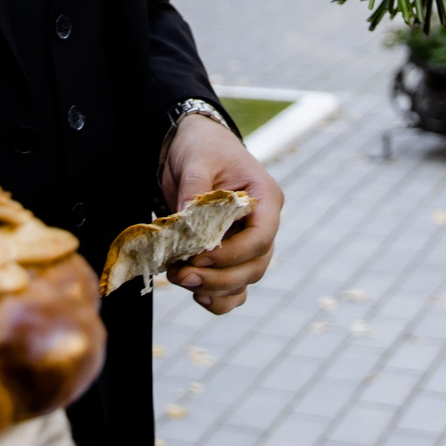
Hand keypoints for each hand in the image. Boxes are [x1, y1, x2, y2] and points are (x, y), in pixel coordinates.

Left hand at [157, 115, 282, 315]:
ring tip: (180, 279)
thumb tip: (184, 221)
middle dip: (219, 277)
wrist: (193, 148)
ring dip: (214, 289)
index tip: (198, 254)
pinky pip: (233, 287)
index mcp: (265, 198)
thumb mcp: (197, 159)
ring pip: (244, 281)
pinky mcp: (229, 255)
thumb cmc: (203, 148)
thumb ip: (194, 189)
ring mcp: (247, 243)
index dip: (232, 253)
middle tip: (181, 274)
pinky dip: (217, 298)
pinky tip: (196, 294)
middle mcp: (262, 224)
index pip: (261, 237)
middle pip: (255, 266)